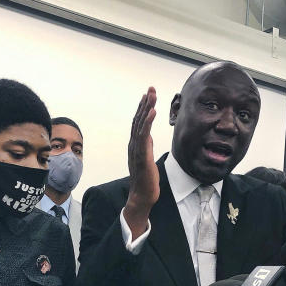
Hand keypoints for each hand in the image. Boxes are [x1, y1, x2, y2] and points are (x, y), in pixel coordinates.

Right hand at [122, 87, 159, 238]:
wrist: (142, 196)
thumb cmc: (146, 180)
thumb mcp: (147, 159)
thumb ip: (146, 147)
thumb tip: (148, 137)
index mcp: (135, 145)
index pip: (138, 123)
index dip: (143, 108)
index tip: (147, 95)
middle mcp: (134, 145)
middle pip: (139, 120)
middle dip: (145, 103)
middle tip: (150, 88)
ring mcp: (137, 150)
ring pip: (140, 125)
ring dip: (146, 108)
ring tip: (151, 95)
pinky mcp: (142, 156)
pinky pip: (144, 136)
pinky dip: (147, 122)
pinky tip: (152, 112)